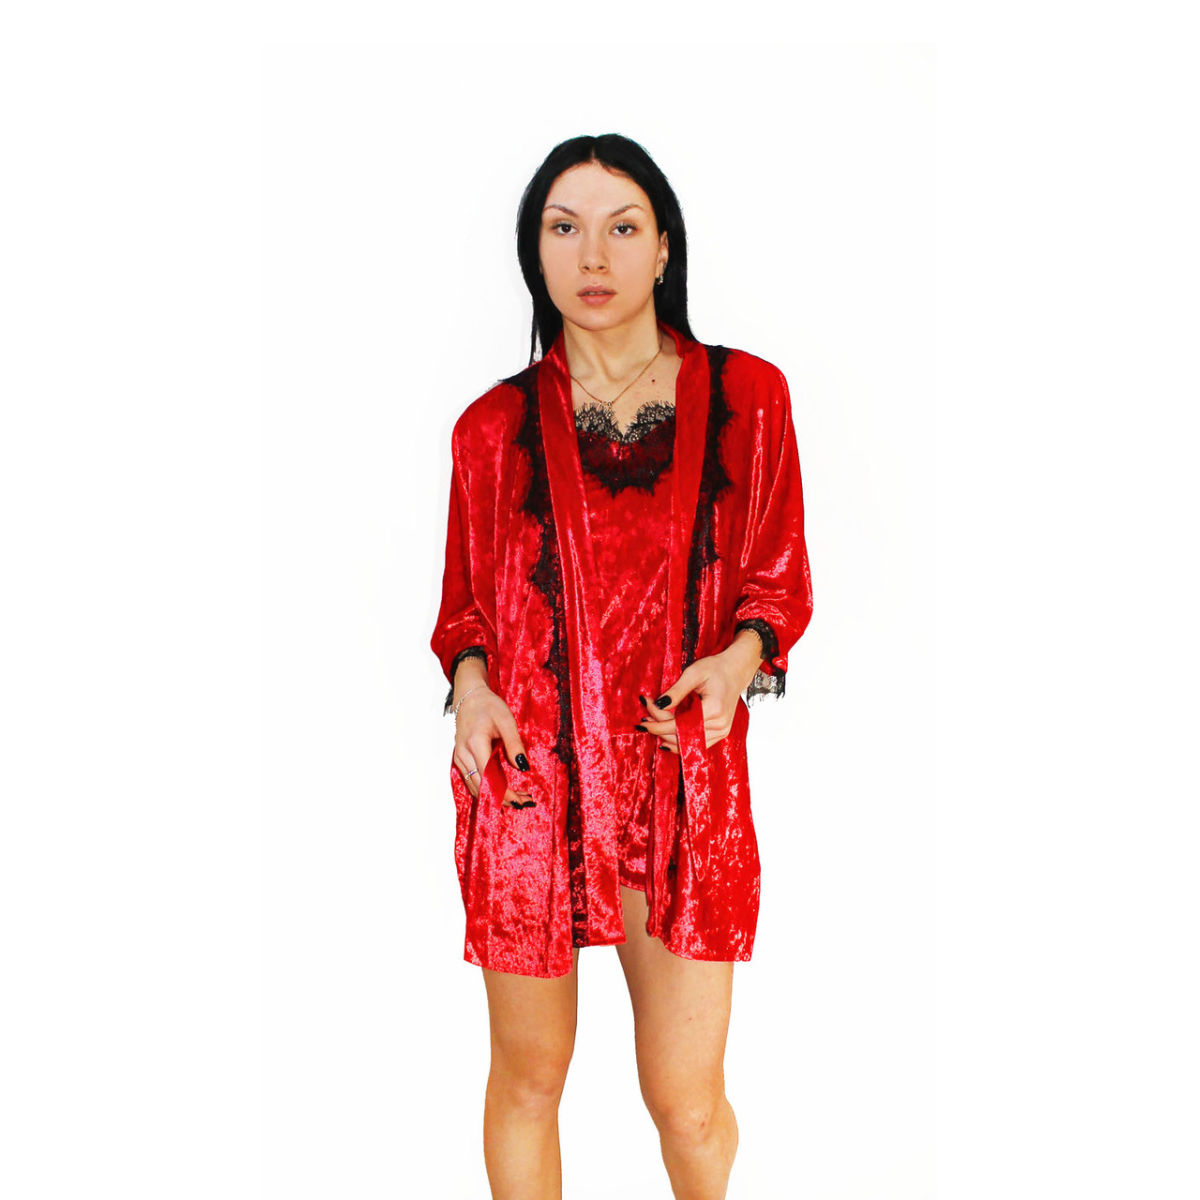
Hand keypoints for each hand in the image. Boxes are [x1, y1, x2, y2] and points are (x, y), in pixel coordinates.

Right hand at [452, 686, 533, 807]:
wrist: (469, 697)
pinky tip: (504, 790)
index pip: (489, 777)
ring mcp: (459, 759)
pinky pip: (473, 780)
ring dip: (495, 796)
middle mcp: (463, 755)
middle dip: (503, 798)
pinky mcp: (460, 760)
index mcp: (475, 744)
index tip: (521, 801)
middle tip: (525, 802)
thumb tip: (523, 767)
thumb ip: (514, 744)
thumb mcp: (506, 721)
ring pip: (476, 787)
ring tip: (519, 798)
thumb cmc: (488, 706)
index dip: (504, 793)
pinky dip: (488, 789)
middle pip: (481, 787)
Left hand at [636, 642, 756, 753]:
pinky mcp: (721, 733)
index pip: (679, 724)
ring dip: (667, 737)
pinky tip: (664, 740)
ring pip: (688, 743)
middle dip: (658, 728)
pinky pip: (697, 744)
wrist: (736, 671)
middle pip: (681, 735)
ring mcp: (722, 731)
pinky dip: (680, 743)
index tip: (644, 711)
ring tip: (651, 727)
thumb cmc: (715, 668)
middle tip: (643, 719)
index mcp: (714, 709)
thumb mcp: (693, 674)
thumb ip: (675, 692)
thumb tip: (657, 705)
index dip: (658, 720)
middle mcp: (720, 725)